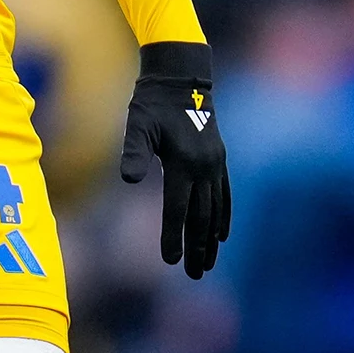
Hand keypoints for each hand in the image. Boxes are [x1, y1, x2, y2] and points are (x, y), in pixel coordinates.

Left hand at [121, 40, 230, 277]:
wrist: (182, 77)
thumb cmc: (152, 102)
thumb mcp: (137, 124)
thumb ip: (134, 153)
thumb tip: (129, 181)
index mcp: (184, 163)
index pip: (177, 209)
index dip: (172, 236)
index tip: (169, 261)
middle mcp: (204, 168)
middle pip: (201, 217)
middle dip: (197, 248)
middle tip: (194, 275)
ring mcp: (215, 164)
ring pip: (215, 210)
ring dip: (211, 239)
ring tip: (207, 263)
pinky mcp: (219, 159)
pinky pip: (224, 195)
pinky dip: (223, 216)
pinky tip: (221, 234)